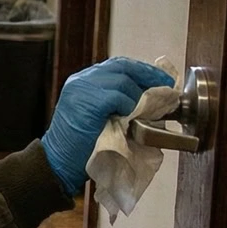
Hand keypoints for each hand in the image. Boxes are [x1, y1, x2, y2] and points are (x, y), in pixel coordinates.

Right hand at [41, 57, 177, 194]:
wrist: (60, 162)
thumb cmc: (83, 146)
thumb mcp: (100, 116)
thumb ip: (118, 101)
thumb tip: (152, 97)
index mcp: (84, 81)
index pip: (118, 65)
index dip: (143, 70)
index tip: (162, 80)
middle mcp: (81, 80)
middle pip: (122, 66)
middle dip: (148, 75)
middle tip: (166, 88)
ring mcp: (82, 89)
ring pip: (122, 80)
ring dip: (138, 96)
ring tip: (147, 110)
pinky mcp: (87, 102)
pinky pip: (117, 96)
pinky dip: (128, 105)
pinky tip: (129, 117)